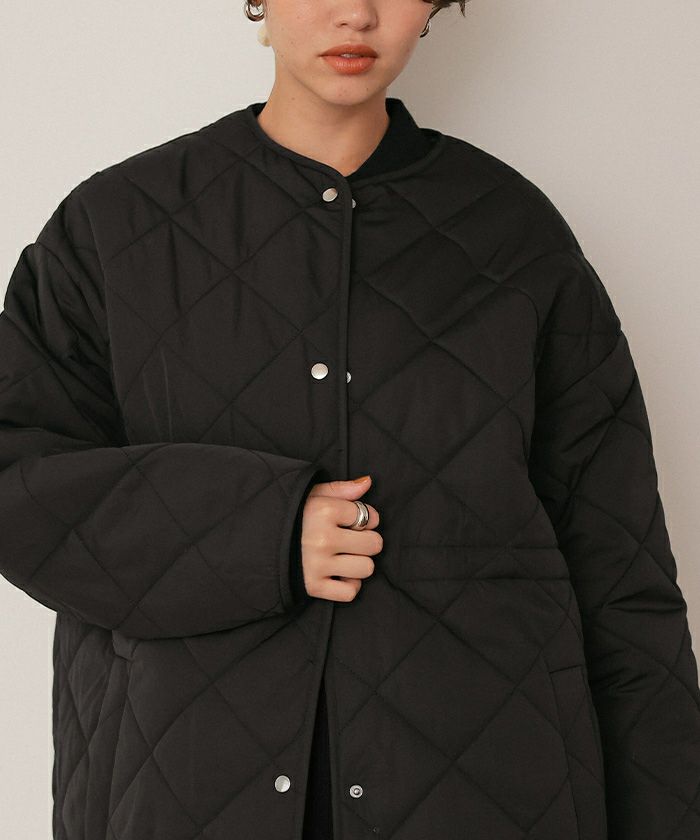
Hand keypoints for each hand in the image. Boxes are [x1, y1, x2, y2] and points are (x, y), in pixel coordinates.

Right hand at [299, 475, 381, 601]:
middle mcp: (323, 538)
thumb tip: (367, 482)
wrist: (255, 540)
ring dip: (359, 563)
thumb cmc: (289, 514)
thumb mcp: (311, 494)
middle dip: (367, 540)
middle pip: (374, 544)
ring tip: (344, 556)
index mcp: (324, 511)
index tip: (352, 521)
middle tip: (351, 539)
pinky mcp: (313, 586)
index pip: (369, 516)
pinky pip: (350, 592)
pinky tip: (337, 574)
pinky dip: (348, 585)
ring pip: (366, 568)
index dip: (366, 518)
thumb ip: (341, 488)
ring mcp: (318, 564)